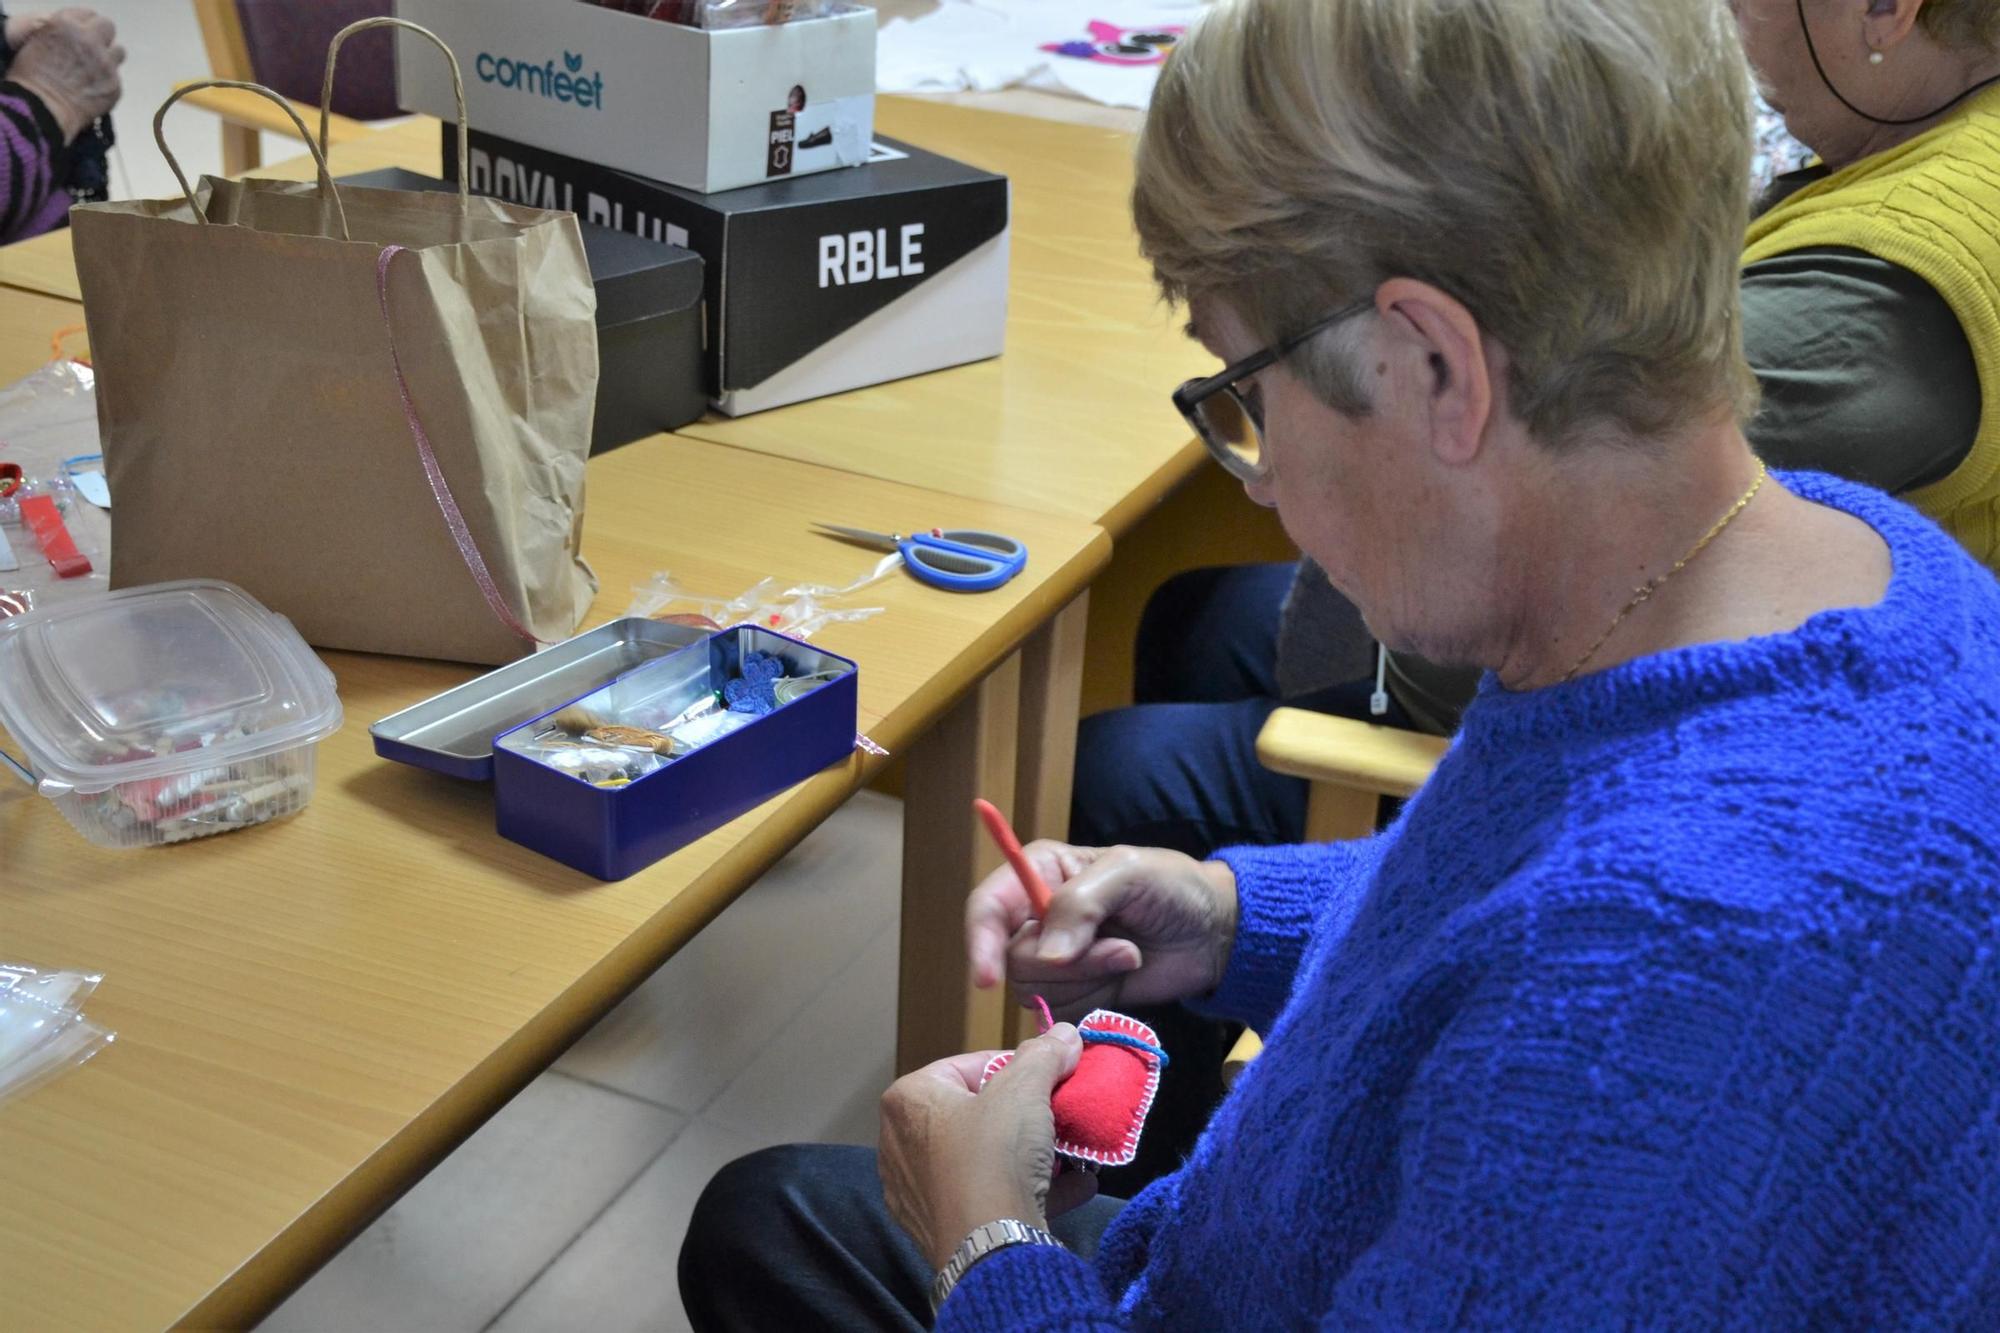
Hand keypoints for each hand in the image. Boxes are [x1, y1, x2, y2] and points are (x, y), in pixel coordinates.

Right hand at [9, 8, 122, 142]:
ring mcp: (105, 63)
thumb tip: (73, 34)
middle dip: (101, 36)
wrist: (42, 109)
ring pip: (118, 51)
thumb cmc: (31, 79)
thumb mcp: (36, 42)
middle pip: (107, 27)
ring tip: (95, 70)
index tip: (84, 33)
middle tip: (93, 49)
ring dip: (108, 58)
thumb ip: (60, 34)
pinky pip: (117, 78)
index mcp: (65, 25)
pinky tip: (94, 89)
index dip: (85, 24)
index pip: (87, 14)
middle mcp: (89, 40)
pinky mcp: (115, 84)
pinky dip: (108, 82)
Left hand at [879, 1025, 1088, 1270]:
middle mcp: (901, 1144)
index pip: (965, 1066)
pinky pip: (987, 1197)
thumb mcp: (1025, 1090)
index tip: (1047, 1076)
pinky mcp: (940, 1229)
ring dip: (1030, 1155)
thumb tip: (1064, 1034)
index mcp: (908, 1100)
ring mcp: (918, 1192)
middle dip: (1024, 1115)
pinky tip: (1075, 1187)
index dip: (1013, 1067)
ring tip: (1071, 1153)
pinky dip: (1027, 1189)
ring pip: (983, 1160)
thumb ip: (1044, 1055)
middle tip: (1059, 1113)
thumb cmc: (994, 1154)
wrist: (991, 1247)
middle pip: (975, 1114)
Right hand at [966, 841, 1238, 1019]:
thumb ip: (1079, 904)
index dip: (979, 942)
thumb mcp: (1128, 873)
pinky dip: (1093, 1002)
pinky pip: (1058, 1013)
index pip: (987, 908)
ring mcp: (1055, 960)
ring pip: (1035, 991)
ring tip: (1129, 956)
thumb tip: (1048, 956)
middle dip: (1071, 964)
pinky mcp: (1075, 993)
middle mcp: (1037, 917)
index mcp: (1041, 873)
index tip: (987, 978)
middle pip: (1012, 960)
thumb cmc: (1173, 888)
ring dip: (1089, 980)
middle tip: (1122, 949)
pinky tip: (1121, 981)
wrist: (1214, 934)